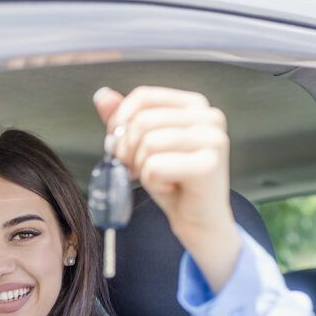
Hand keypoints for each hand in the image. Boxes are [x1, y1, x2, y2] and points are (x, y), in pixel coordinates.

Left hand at [93, 86, 235, 243]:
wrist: (197, 220)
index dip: (120, 121)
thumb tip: (102, 95)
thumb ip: (125, 119)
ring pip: (148, 143)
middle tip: (135, 169)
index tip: (119, 145)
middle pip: (142, 121)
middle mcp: (209, 117)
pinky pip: (156, 167)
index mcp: (195, 105)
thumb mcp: (142, 146)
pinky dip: (152, 182)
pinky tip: (169, 187)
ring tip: (155, 177)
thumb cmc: (172, 182)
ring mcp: (213, 139)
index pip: (143, 96)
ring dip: (140, 167)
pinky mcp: (209, 165)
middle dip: (127, 150)